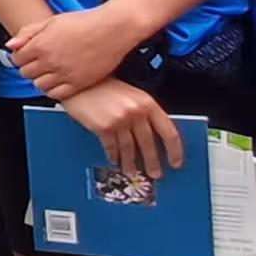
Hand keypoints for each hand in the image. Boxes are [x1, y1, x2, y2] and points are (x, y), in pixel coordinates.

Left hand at [8, 5, 140, 102]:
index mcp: (41, 45)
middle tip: (40, 62)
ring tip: (50, 71)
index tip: (28, 55)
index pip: (17, 60)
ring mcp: (64, 74)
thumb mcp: (52, 21)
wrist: (112, 29)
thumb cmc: (84, 22)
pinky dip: (54, 90)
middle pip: (26, 74)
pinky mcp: (78, 84)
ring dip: (41, 79)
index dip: (21, 57)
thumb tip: (11, 45)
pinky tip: (59, 80)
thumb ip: (28, 33)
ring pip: (40, 86)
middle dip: (30, 68)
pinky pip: (57, 95)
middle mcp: (50, 61)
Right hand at [62, 78, 182, 178]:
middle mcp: (136, 111)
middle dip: (153, 162)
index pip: (169, 131)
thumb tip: (155, 136)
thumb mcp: (131, 94)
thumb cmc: (103, 86)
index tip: (175, 162)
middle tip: (155, 173)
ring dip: (131, 163)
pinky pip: (112, 147)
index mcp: (147, 102)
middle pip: (149, 144)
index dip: (174, 150)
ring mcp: (120, 120)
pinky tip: (115, 159)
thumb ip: (144, 112)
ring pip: (130, 149)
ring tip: (132, 171)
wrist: (80, 82)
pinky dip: (114, 156)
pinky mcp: (103, 127)